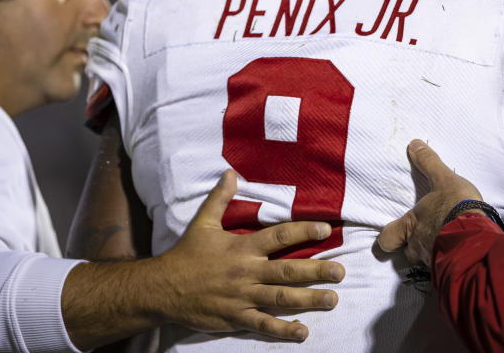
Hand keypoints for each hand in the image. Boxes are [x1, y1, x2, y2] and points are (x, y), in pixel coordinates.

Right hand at [153, 170, 345, 340]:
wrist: (162, 288)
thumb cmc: (186, 254)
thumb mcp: (203, 222)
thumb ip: (220, 198)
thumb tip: (230, 172)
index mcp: (242, 247)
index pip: (278, 237)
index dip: (303, 231)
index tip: (326, 229)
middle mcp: (246, 272)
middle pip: (287, 271)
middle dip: (316, 271)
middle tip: (341, 272)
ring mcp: (242, 297)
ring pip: (280, 299)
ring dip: (308, 299)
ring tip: (333, 299)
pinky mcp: (235, 318)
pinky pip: (263, 325)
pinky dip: (283, 330)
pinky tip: (303, 332)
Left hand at [377, 140, 482, 267]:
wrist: (478, 235)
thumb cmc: (455, 206)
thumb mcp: (443, 179)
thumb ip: (429, 163)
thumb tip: (413, 144)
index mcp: (411, 225)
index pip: (386, 239)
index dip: (387, 238)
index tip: (393, 233)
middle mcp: (418, 246)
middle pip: (406, 253)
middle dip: (412, 247)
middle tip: (424, 237)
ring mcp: (433, 261)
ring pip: (426, 261)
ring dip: (433, 253)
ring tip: (446, 243)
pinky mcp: (451, 269)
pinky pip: (445, 268)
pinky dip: (450, 261)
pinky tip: (460, 253)